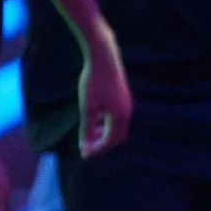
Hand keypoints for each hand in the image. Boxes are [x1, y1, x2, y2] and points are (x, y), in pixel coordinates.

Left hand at [77, 35, 132, 156]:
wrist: (103, 57)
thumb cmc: (93, 82)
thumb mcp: (87, 108)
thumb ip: (87, 129)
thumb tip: (85, 147)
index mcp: (119, 117)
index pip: (109, 142)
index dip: (96, 149)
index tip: (83, 154)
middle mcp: (127, 113)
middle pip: (117, 138)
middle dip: (103, 144)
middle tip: (87, 147)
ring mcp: (127, 104)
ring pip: (118, 128)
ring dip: (104, 134)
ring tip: (89, 133)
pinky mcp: (124, 97)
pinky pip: (118, 118)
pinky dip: (107, 124)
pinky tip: (95, 118)